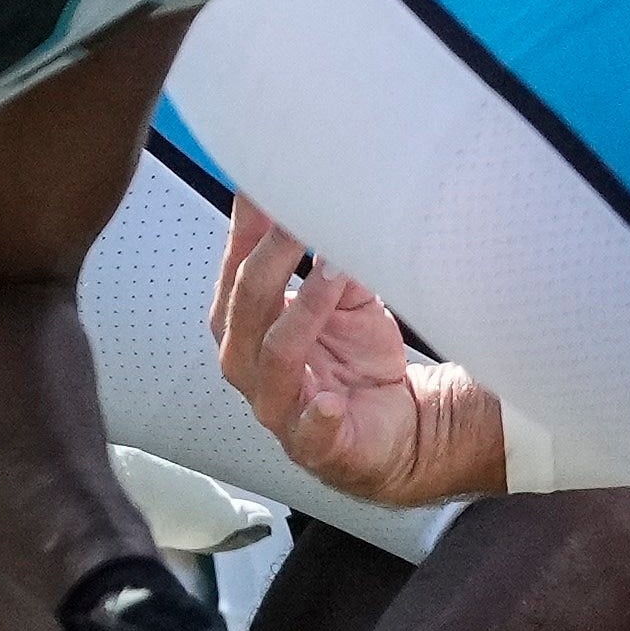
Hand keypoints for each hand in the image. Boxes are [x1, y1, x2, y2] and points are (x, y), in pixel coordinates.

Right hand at [211, 205, 506, 507]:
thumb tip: (330, 208)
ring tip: (334, 273)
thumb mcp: (346, 301)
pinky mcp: (314, 444)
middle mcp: (246, 362)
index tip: (268, 186)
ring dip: (305, 312)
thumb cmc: (354, 361)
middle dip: (274, 259)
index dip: (249, 229)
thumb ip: (330, 262)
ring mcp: (276, 405)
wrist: (393, 428)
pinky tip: (329, 400)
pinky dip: (316, 415)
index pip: (236, 268)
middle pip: (248, 304)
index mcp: (244, 323)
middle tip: (304, 219)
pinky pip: (308, 430)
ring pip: (276, 354)